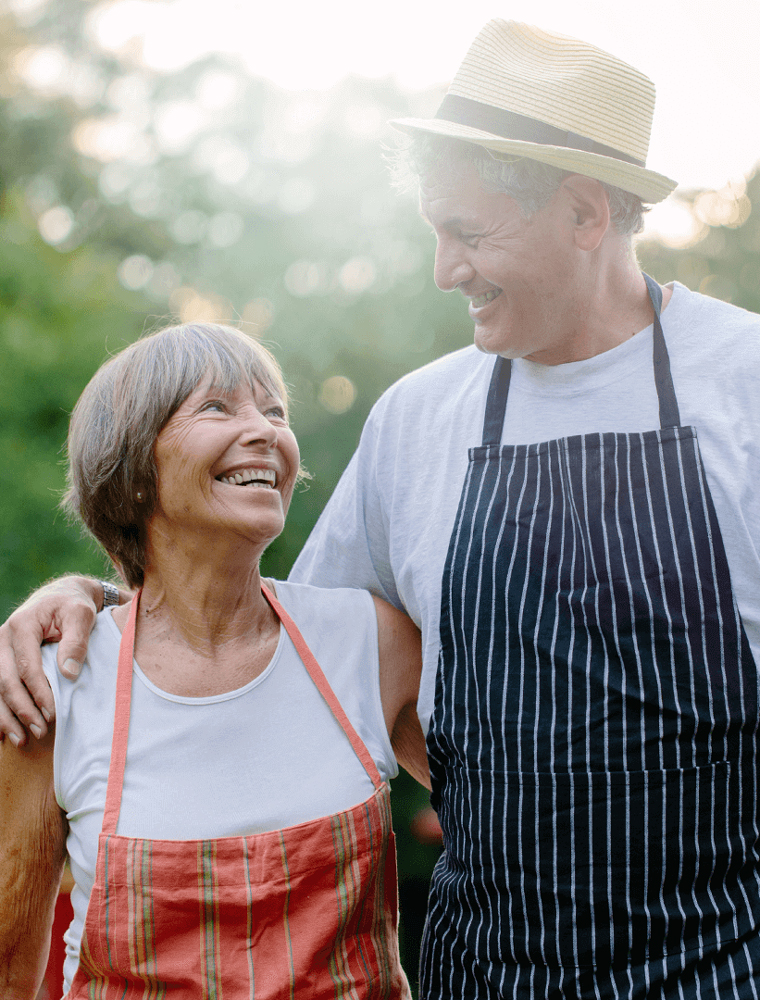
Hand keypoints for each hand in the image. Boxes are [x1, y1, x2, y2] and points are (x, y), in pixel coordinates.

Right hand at [0, 577, 102, 745]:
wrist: (62, 595)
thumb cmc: (73, 605)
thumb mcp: (81, 615)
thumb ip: (76, 641)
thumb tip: (69, 673)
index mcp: (22, 626)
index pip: (26, 666)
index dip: (38, 693)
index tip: (53, 713)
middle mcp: (3, 638)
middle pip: (5, 681)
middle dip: (22, 710)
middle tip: (40, 731)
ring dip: (6, 717)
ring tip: (22, 739)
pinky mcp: (1, 660)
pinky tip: (3, 733)